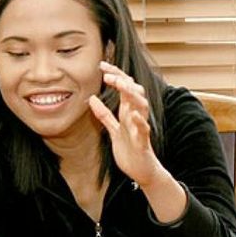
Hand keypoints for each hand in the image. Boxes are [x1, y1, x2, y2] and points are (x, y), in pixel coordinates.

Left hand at [88, 62, 161, 186]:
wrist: (142, 171)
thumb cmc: (130, 149)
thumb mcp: (114, 129)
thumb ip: (104, 115)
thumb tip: (92, 98)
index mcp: (128, 112)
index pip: (124, 87)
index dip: (114, 75)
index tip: (102, 65)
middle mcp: (136, 116)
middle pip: (133, 91)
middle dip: (122, 80)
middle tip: (107, 72)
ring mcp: (140, 128)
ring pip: (141, 106)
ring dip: (132, 95)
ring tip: (121, 85)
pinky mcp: (143, 142)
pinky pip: (143, 129)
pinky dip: (140, 121)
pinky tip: (133, 115)